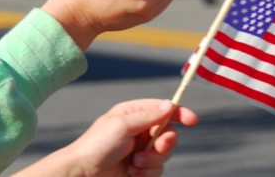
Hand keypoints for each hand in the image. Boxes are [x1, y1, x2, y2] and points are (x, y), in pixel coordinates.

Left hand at [12, 99, 198, 176]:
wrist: (82, 175)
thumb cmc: (97, 145)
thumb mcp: (122, 125)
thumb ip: (148, 116)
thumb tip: (170, 105)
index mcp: (133, 114)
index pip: (163, 110)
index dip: (179, 113)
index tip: (192, 120)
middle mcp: (138, 132)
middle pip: (168, 134)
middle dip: (164, 142)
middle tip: (156, 147)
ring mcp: (140, 151)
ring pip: (164, 155)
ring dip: (152, 161)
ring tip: (134, 164)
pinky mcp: (139, 169)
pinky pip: (157, 171)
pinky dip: (147, 173)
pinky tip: (132, 173)